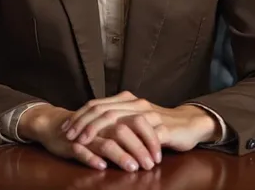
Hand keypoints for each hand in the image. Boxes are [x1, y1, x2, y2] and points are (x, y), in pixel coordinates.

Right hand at [19, 101, 157, 172]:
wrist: (56, 125)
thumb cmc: (90, 130)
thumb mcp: (111, 128)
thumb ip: (130, 133)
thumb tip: (155, 145)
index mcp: (114, 114)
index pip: (137, 122)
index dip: (150, 138)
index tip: (159, 155)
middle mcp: (101, 121)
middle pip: (124, 130)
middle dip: (139, 148)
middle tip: (151, 164)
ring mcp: (86, 133)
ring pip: (105, 141)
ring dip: (120, 155)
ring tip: (133, 167)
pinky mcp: (72, 143)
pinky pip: (82, 151)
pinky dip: (92, 158)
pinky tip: (102, 166)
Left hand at [61, 91, 219, 153]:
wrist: (189, 124)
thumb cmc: (159, 125)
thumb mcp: (134, 119)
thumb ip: (117, 119)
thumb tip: (92, 127)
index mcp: (127, 101)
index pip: (98, 104)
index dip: (80, 115)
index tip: (66, 128)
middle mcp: (136, 104)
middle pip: (105, 111)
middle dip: (85, 124)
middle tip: (71, 137)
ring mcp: (149, 115)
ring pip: (120, 121)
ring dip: (101, 133)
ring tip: (88, 144)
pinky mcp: (162, 129)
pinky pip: (143, 136)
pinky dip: (130, 146)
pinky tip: (118, 153)